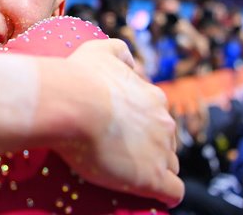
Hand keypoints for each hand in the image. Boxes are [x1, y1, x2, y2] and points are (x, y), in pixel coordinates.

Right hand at [51, 39, 183, 206]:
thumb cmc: (79, 78)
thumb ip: (119, 52)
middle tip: (119, 150)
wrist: (70, 102)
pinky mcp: (152, 177)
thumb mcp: (99, 51)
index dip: (139, 125)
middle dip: (148, 146)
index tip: (119, 129)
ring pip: (169, 165)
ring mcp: (160, 151)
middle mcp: (163, 122)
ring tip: (128, 172)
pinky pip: (172, 191)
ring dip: (153, 168)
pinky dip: (164, 192)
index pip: (156, 116)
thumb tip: (130, 61)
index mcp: (152, 97)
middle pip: (166, 141)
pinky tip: (150, 191)